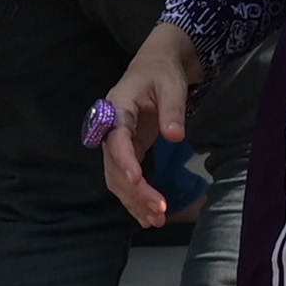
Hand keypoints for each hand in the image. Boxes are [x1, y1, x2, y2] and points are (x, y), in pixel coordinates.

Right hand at [95, 23, 208, 225]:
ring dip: (134, 201)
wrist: (156, 65)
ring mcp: (117, 142)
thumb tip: (175, 136)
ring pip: (117, 178)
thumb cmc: (163, 71)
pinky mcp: (128, 151)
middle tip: (159, 211)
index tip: (137, 179)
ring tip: (156, 220)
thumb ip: (172, 110)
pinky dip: (135, 198)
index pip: (116, 138)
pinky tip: (148, 217)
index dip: (124, 160)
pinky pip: (125, 178)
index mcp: (116, 107)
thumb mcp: (171, 85)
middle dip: (135, 192)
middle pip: (114, 166)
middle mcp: (110, 128)